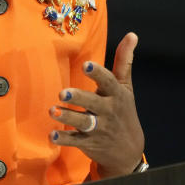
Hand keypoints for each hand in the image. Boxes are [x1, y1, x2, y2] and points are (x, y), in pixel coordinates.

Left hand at [49, 32, 144, 177]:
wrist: (129, 151)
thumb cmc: (123, 110)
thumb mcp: (125, 87)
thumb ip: (124, 61)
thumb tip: (132, 34)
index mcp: (116, 95)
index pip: (108, 82)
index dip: (98, 74)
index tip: (86, 65)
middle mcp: (108, 111)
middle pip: (93, 103)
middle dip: (79, 98)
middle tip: (62, 92)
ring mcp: (99, 128)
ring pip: (83, 122)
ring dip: (67, 117)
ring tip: (52, 111)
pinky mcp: (89, 143)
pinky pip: (75, 141)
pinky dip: (64, 139)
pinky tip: (52, 135)